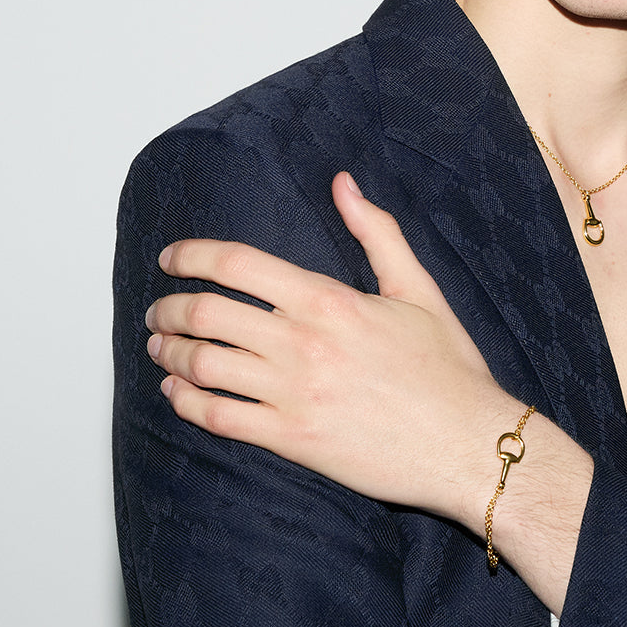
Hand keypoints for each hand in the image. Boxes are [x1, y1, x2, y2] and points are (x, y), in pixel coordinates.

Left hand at [144, 171, 524, 526]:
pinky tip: (177, 393)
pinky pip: (219, 419)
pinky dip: (186, 403)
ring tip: (161, 348)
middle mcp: (304, 344)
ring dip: (170, 354)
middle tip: (161, 309)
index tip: (171, 257)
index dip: (192, 255)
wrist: (466, 443)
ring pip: (203, 367)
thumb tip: (343, 184)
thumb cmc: (447, 367)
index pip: (237, 265)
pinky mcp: (293, 440)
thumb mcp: (418, 288)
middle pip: (208, 314)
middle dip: (170, 308)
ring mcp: (294, 395)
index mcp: (329, 301)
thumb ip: (376, 232)